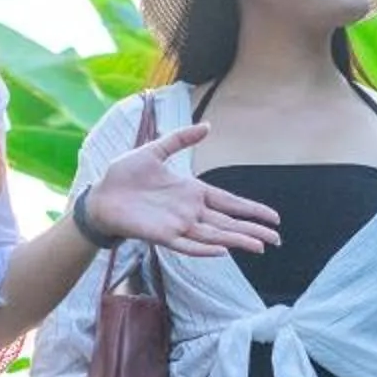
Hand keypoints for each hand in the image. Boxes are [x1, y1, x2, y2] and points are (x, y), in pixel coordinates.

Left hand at [85, 123, 279, 257]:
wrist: (100, 194)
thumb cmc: (125, 176)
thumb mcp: (155, 150)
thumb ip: (181, 139)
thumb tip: (208, 126)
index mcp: (192, 192)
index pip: (229, 202)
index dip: (251, 209)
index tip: (274, 218)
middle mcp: (190, 211)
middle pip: (228, 222)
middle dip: (253, 230)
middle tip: (277, 239)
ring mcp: (177, 225)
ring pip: (214, 235)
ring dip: (236, 240)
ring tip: (259, 246)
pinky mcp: (162, 236)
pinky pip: (187, 245)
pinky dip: (204, 248)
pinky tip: (222, 249)